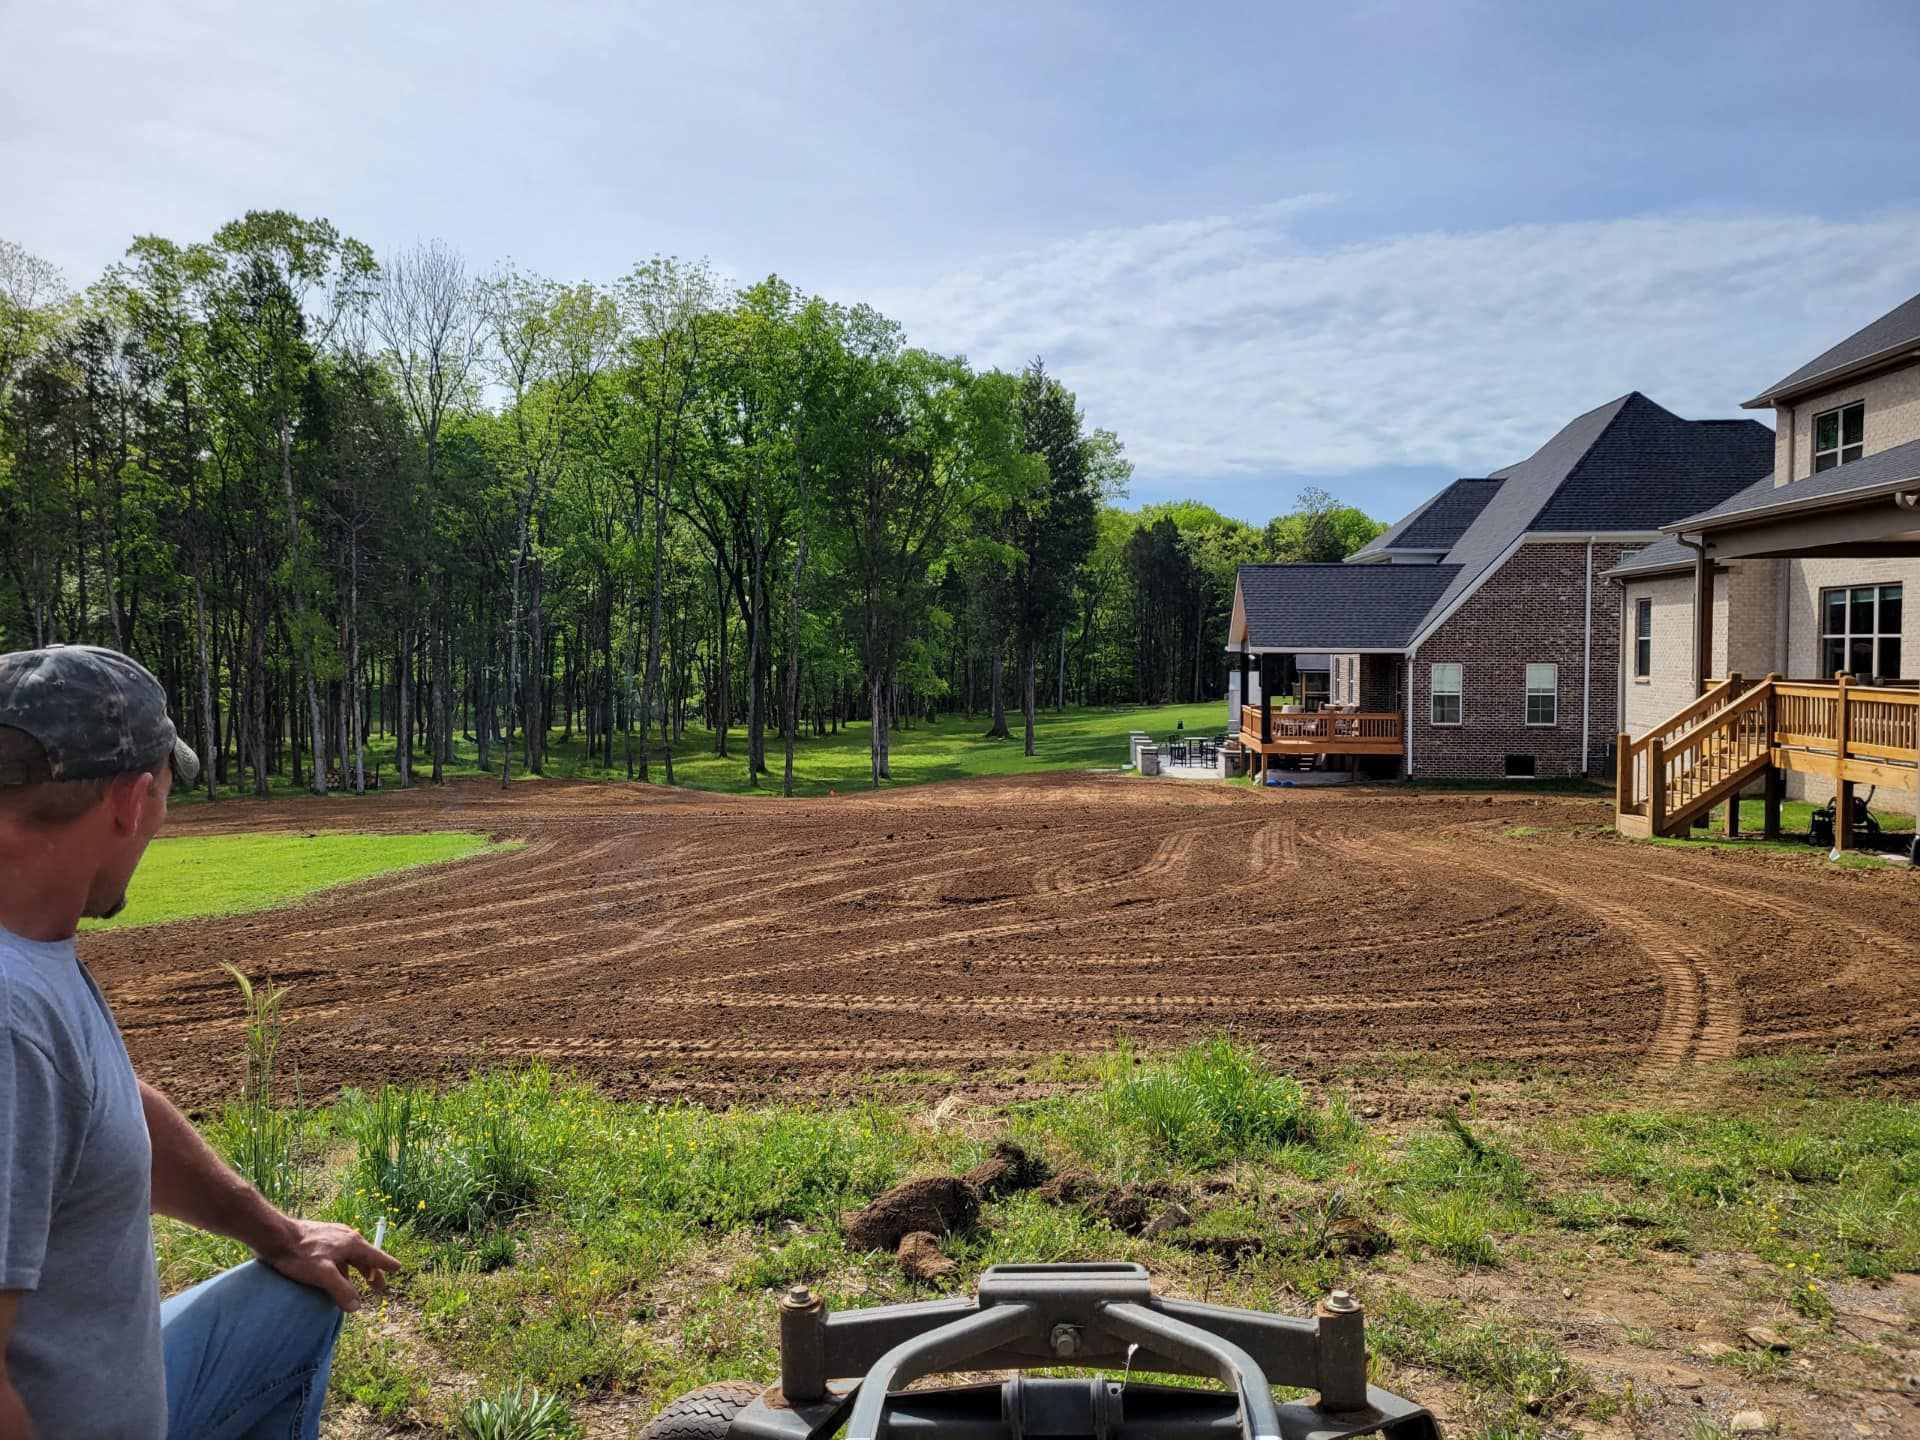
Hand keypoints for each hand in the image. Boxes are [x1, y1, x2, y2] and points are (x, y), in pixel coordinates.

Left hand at [256, 1218, 399, 1311]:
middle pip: (364, 1257)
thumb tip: (357, 1307)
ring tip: (351, 1283)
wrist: (275, 1236)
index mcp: (352, 1243)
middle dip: (371, 1272)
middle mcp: (346, 1237)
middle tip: (376, 1286)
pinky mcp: (318, 1238)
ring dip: (353, 1270)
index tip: (397, 1268)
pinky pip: (336, 1253)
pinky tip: (329, 1275)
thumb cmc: (300, 1255)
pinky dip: (339, 1265)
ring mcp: (332, 1236)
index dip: (387, 1265)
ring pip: (348, 1255)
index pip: (376, 1256)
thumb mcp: (323, 1276)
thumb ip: (342, 1291)